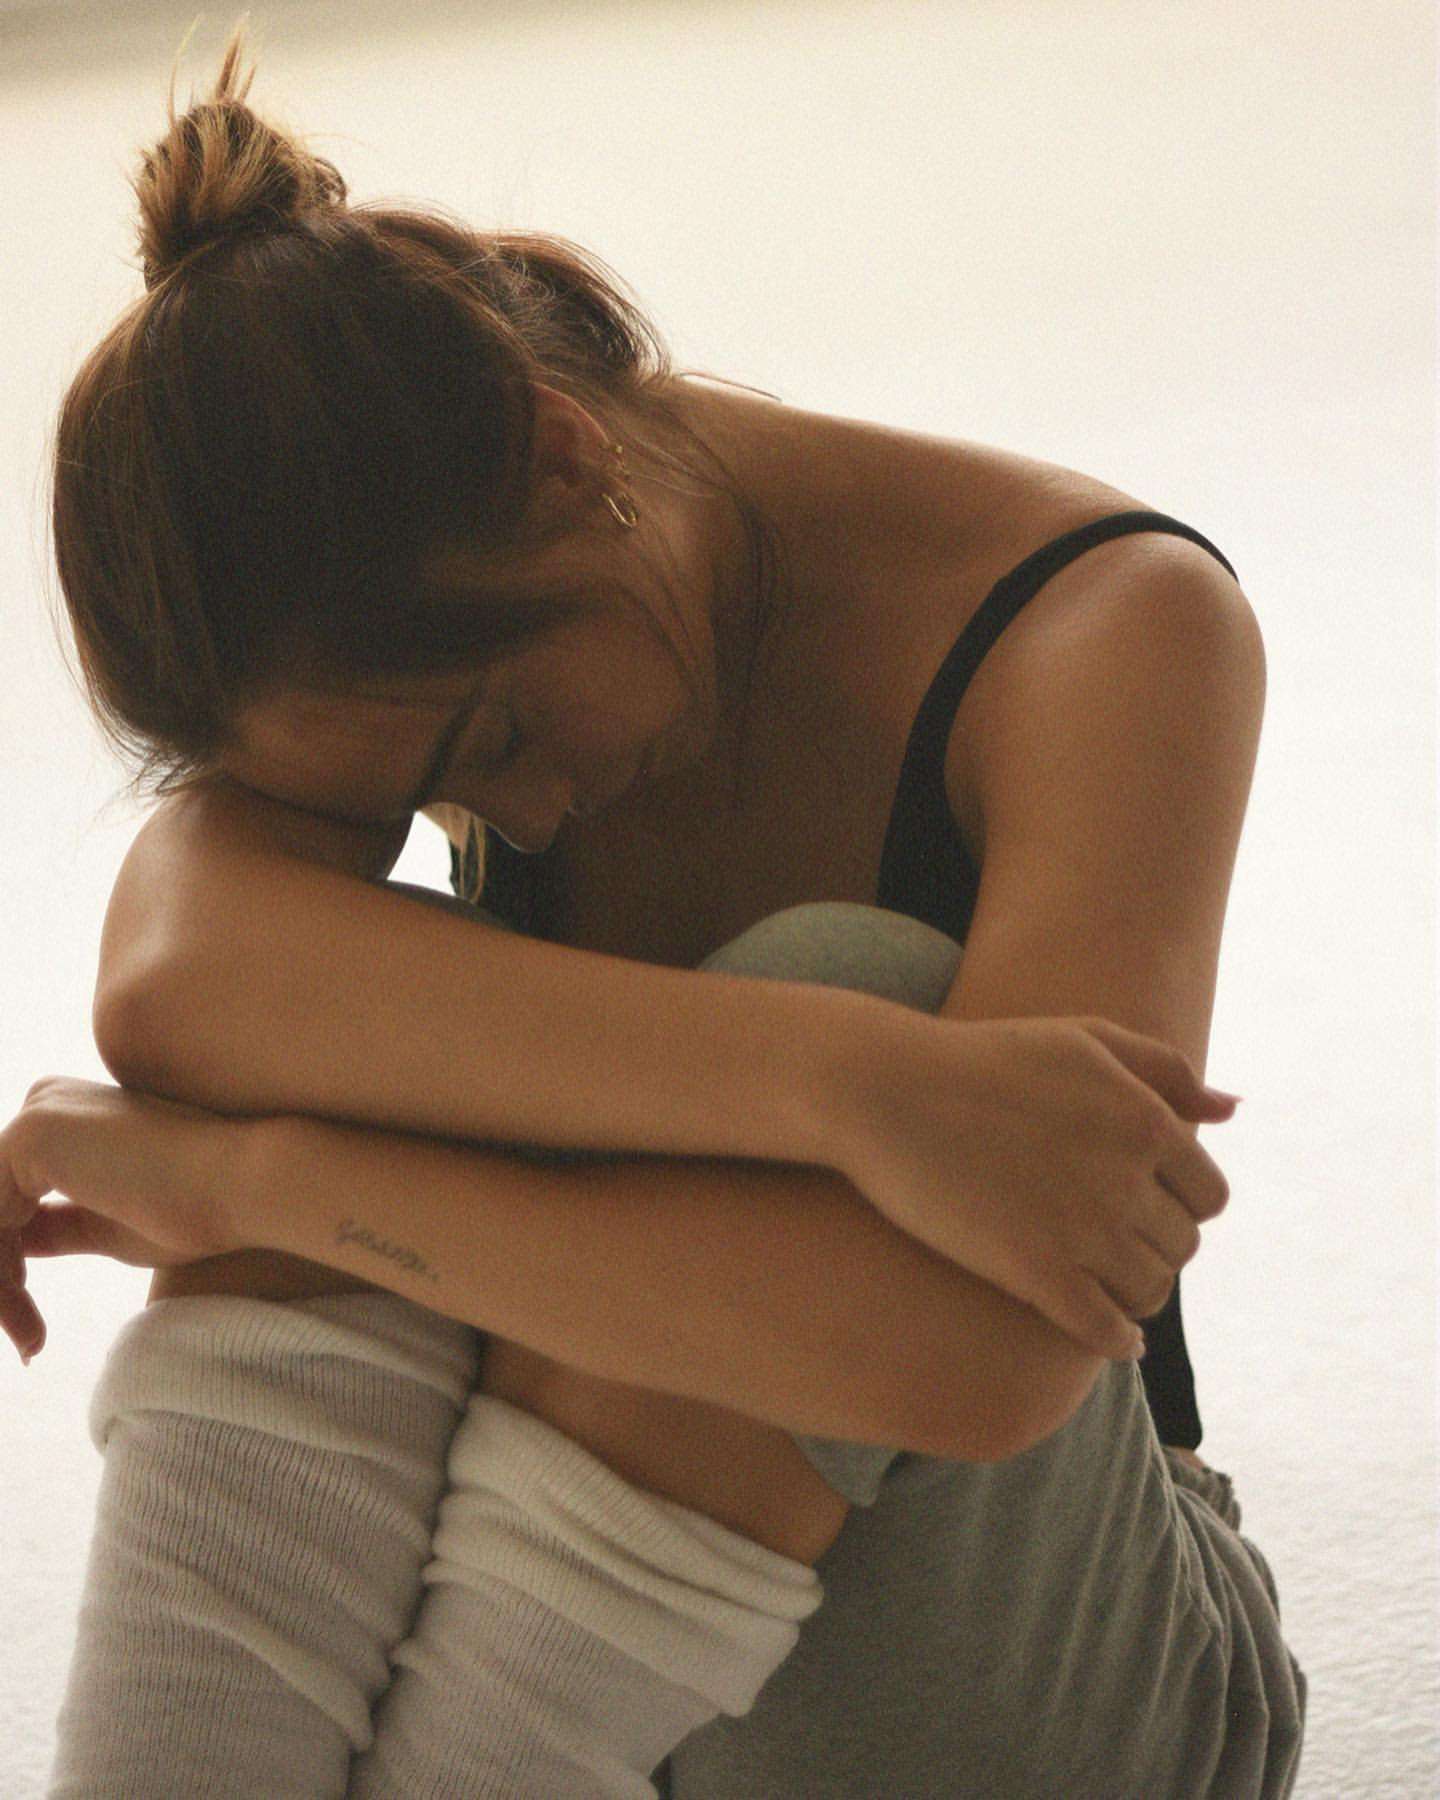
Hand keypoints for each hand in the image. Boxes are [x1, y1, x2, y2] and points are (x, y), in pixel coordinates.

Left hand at [0, 1076, 247, 1363]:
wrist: (242, 1183)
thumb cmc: (196, 1207)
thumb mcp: (106, 1228)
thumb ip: (54, 1227)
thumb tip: (13, 1247)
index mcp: (67, 1117)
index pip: (9, 1203)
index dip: (9, 1272)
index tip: (33, 1334)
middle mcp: (45, 1103)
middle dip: (1, 1283)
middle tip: (29, 1346)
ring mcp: (36, 1114)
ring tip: (30, 1340)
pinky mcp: (29, 1135)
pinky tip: (25, 1311)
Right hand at [834, 1012, 1236, 1360]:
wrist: (886, 1090)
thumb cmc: (983, 1057)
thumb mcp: (1082, 1038)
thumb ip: (1164, 1069)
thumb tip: (1233, 1110)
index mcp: (1145, 1121)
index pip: (1210, 1194)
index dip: (1183, 1206)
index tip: (1148, 1209)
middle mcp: (1126, 1179)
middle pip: (1183, 1246)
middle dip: (1157, 1247)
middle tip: (1118, 1246)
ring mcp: (1082, 1231)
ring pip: (1150, 1291)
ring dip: (1137, 1293)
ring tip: (1109, 1287)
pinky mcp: (1036, 1274)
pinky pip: (1106, 1331)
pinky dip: (1117, 1341)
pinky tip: (1110, 1338)